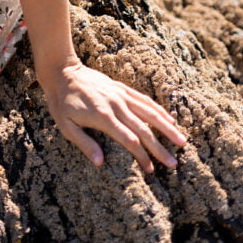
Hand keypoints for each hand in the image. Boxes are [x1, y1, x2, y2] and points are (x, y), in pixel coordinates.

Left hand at [39, 60, 186, 173]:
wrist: (62, 71)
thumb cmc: (62, 102)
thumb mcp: (65, 126)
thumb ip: (84, 143)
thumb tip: (100, 163)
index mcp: (103, 117)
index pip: (128, 140)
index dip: (141, 156)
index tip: (151, 170)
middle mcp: (116, 106)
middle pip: (143, 129)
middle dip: (159, 148)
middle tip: (173, 164)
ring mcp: (120, 95)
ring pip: (149, 113)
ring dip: (166, 128)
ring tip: (181, 142)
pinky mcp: (121, 88)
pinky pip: (144, 99)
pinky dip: (158, 109)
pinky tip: (169, 119)